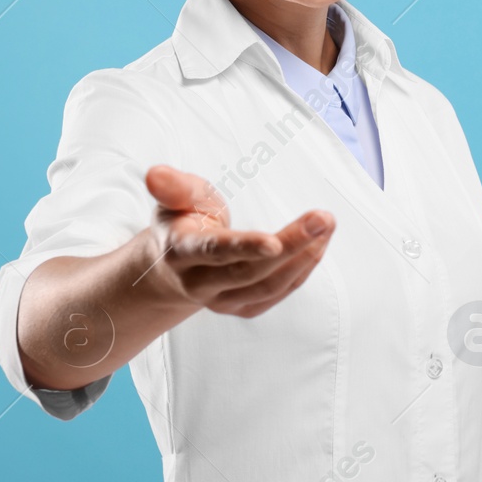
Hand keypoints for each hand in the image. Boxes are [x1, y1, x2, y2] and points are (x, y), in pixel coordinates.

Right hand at [140, 164, 335, 317]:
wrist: (170, 270)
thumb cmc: (181, 223)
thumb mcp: (174, 199)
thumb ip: (173, 187)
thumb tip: (155, 173)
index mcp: (180, 252)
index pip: (214, 252)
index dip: (244, 247)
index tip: (275, 241)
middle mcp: (198, 283)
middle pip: (250, 271)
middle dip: (291, 245)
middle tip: (323, 219)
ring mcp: (221, 301)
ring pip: (269, 286)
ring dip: (304, 257)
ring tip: (326, 226)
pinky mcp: (242, 308)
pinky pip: (279, 292)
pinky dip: (302, 269)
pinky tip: (318, 244)